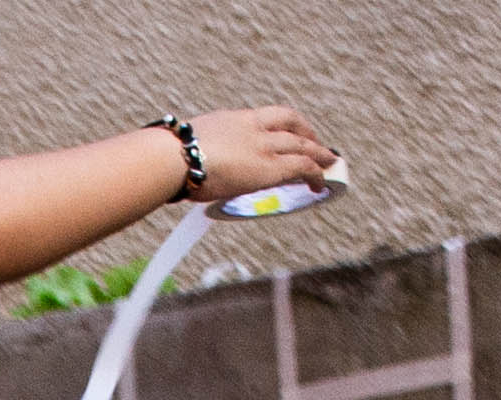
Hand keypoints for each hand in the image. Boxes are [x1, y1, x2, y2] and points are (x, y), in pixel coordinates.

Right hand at [183, 104, 335, 203]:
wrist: (175, 158)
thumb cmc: (171, 157)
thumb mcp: (191, 144)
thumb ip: (202, 151)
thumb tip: (192, 168)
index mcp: (234, 119)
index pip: (268, 116)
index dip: (286, 123)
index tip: (291, 131)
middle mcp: (254, 127)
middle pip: (292, 123)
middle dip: (308, 134)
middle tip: (317, 145)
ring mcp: (263, 146)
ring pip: (303, 144)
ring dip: (319, 154)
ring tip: (329, 164)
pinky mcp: (270, 167)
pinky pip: (303, 167)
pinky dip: (316, 174)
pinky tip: (321, 183)